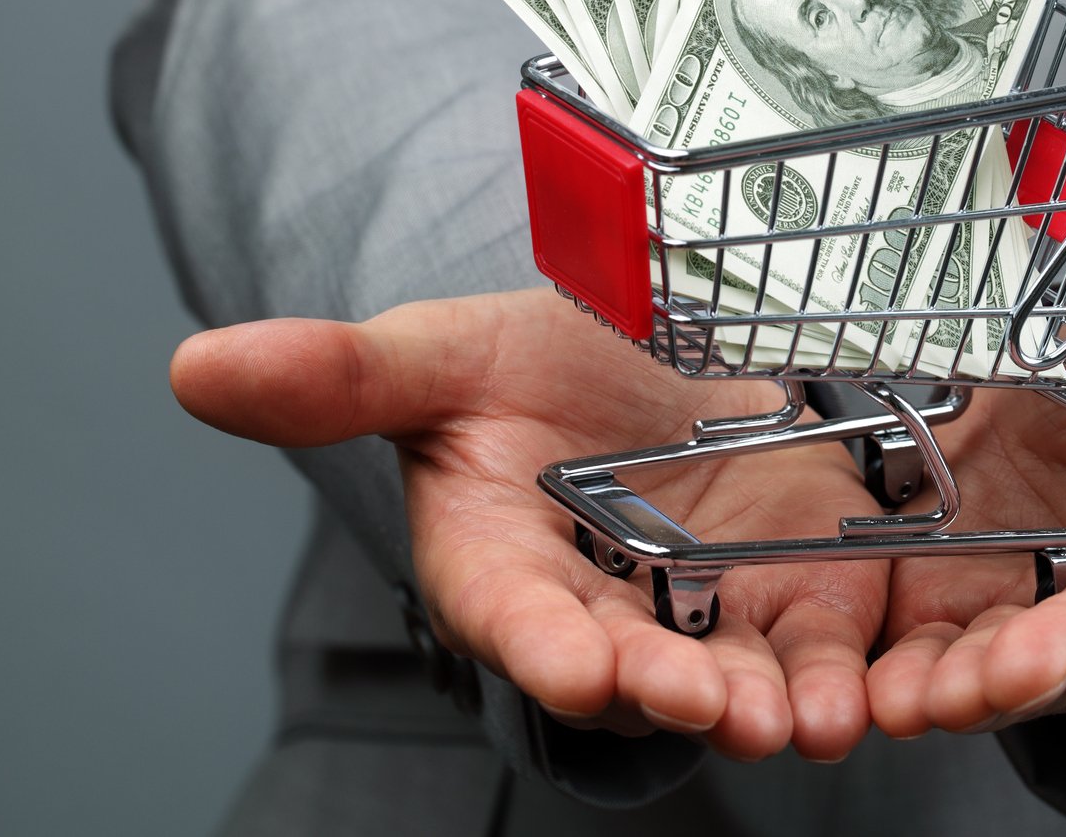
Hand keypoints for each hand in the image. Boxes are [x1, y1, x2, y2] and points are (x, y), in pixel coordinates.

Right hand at [169, 289, 884, 760]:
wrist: (649, 349)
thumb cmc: (525, 364)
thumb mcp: (445, 351)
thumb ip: (339, 374)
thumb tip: (192, 365)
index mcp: (501, 561)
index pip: (514, 612)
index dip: (544, 642)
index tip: (583, 662)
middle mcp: (602, 605)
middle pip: (631, 663)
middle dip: (667, 690)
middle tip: (711, 704)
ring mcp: (705, 607)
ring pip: (734, 675)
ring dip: (765, 704)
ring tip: (799, 717)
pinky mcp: (797, 590)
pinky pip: (826, 644)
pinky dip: (847, 671)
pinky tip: (873, 688)